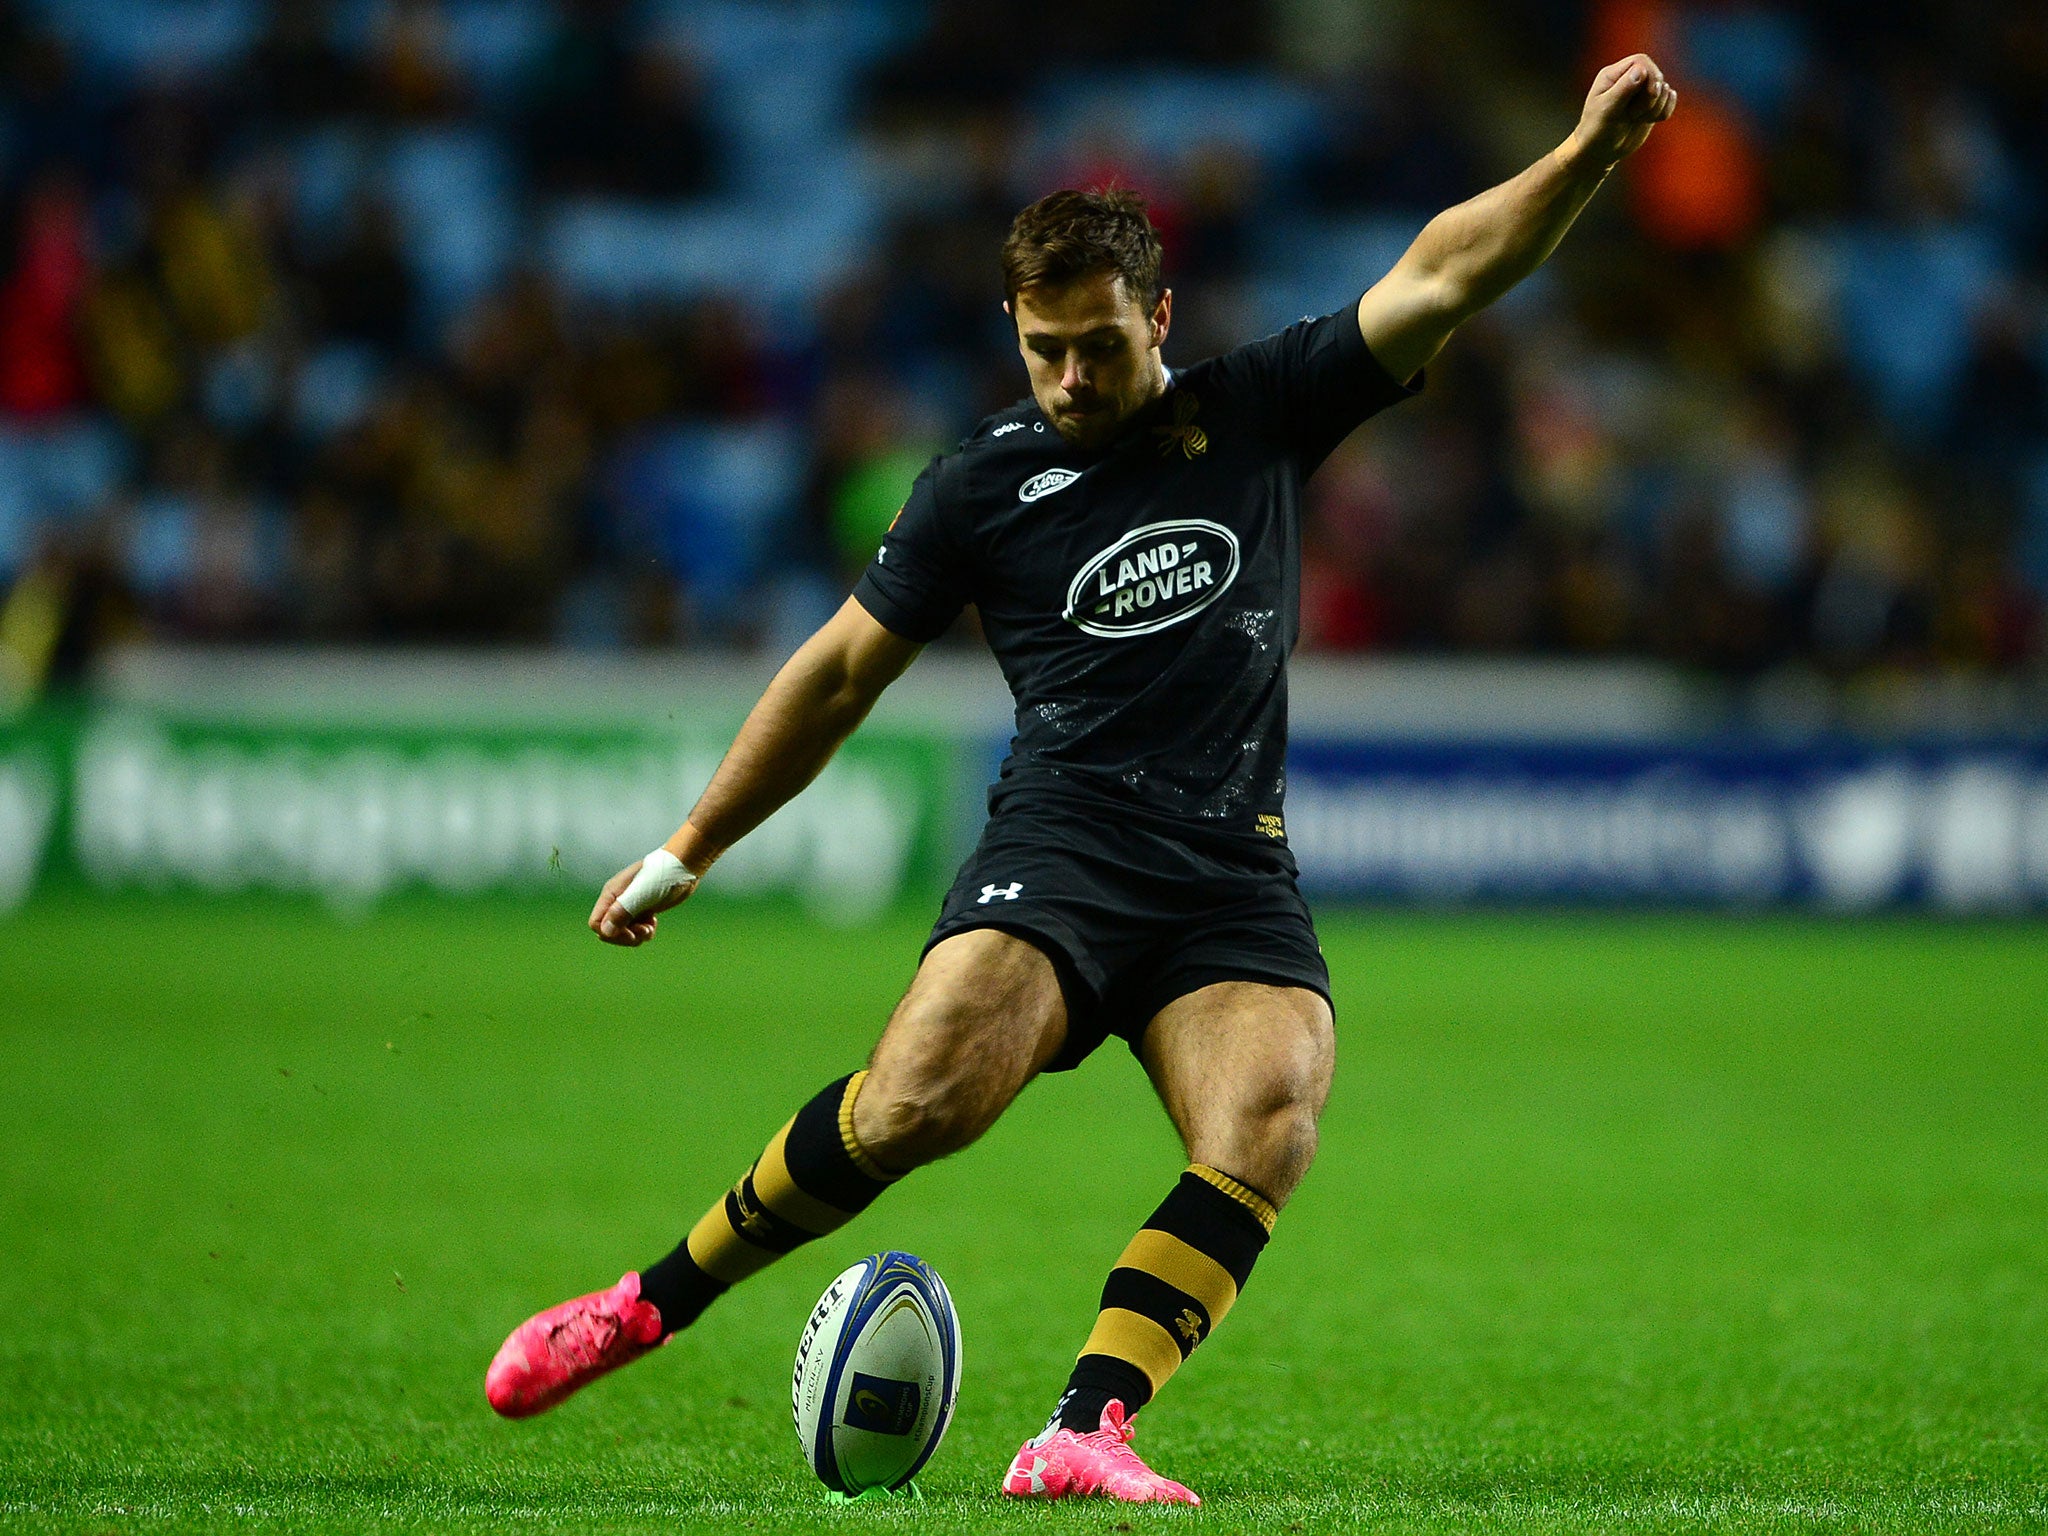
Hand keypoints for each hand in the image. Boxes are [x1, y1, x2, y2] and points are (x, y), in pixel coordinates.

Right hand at [589, 858, 693, 945]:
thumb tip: (604, 932)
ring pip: (623, 931)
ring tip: (651, 928)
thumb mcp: (641, 895)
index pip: (596, 923)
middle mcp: (617, 900)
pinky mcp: (643, 908)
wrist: (683, 866)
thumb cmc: (661, 876)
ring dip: (637, 935)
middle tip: (644, 932)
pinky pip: (636, 928)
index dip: (610, 934)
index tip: (631, 933)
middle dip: (625, 937)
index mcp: (611, 894)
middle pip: (609, 930)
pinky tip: (654, 922)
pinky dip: (645, 930)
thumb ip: (621, 911)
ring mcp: (630, 905)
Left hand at [1565, 54, 1676, 171]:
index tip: (1651, 93)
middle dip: (1652, 96)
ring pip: (1665, 89)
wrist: (1599, 153)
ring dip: (1655, 107)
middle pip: (1656, 75)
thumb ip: (1623, 89)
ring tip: (1635, 119)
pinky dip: (1664, 112)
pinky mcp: (1651, 105)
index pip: (1642, 61)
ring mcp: (1641, 92)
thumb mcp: (1607, 110)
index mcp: (1613, 75)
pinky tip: (1648, 121)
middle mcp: (1628, 79)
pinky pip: (1670, 101)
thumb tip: (1641, 70)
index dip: (1650, 75)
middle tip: (1634, 114)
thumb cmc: (1597, 131)